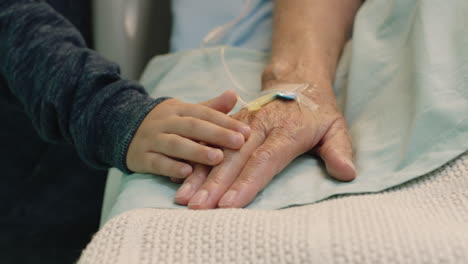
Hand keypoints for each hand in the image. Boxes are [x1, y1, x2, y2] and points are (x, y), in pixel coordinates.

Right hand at [126, 90, 250, 178]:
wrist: (124, 129)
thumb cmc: (167, 124)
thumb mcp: (186, 112)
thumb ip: (210, 108)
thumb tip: (234, 94)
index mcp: (179, 109)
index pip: (204, 113)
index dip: (226, 121)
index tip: (246, 131)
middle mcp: (166, 122)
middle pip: (193, 127)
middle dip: (217, 134)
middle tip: (239, 143)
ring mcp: (152, 139)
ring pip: (176, 144)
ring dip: (197, 151)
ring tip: (217, 158)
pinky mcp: (142, 157)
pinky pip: (157, 162)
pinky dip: (171, 167)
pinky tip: (187, 172)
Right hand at [174, 81, 355, 208]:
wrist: (297, 80)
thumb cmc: (316, 111)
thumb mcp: (335, 127)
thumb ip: (339, 150)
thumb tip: (347, 173)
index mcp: (286, 132)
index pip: (264, 161)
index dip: (246, 183)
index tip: (230, 204)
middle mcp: (260, 127)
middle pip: (235, 159)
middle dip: (216, 185)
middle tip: (199, 207)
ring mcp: (243, 125)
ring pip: (218, 152)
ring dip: (200, 176)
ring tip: (184, 198)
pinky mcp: (232, 124)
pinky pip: (211, 143)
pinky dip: (197, 162)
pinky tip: (184, 180)